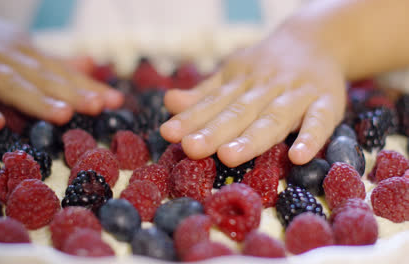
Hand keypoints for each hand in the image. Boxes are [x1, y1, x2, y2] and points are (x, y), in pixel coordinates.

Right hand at [0, 0, 122, 130]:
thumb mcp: (22, 47)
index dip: (90, 87)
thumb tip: (91, 64)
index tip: (117, 101)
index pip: (64, 73)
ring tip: (63, 115)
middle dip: (74, 93)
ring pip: (13, 84)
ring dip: (38, 99)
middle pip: (45, 78)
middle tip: (100, 106)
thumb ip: (56, 62)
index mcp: (29, 54)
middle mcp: (12, 59)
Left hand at [160, 27, 346, 166]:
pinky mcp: (327, 102)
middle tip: (190, 148)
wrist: (318, 38)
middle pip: (238, 111)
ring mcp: (297, 94)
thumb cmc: (267, 65)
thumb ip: (205, 93)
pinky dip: (310, 138)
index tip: (168, 133)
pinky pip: (320, 121)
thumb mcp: (234, 73)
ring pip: (273, 118)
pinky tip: (298, 157)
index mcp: (242, 80)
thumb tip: (169, 102)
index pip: (214, 102)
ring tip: (228, 156)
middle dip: (214, 131)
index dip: (191, 118)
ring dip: (251, 137)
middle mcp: (267, 87)